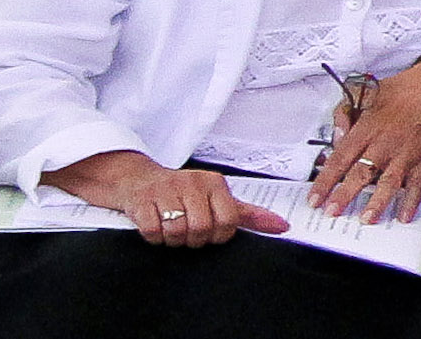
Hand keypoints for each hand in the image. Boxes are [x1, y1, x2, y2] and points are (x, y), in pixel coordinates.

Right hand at [47, 151, 288, 246]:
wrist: (138, 179)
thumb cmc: (183, 194)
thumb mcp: (217, 199)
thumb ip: (248, 215)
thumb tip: (282, 227)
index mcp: (215, 183)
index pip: (228, 222)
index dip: (218, 236)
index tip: (209, 233)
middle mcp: (192, 183)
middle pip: (201, 230)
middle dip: (193, 240)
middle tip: (186, 232)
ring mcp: (166, 191)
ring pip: (177, 233)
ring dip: (172, 240)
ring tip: (170, 228)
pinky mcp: (142, 201)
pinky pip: (153, 232)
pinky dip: (153, 237)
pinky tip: (154, 225)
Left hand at [311, 60, 420, 224]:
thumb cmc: (399, 90)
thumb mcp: (365, 91)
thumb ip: (344, 112)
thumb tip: (336, 137)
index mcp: (368, 126)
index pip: (341, 157)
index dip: (326, 180)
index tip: (315, 199)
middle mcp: (386, 142)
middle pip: (362, 172)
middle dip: (346, 194)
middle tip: (332, 212)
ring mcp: (407, 152)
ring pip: (390, 181)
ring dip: (378, 201)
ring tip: (366, 219)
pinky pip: (418, 183)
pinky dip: (412, 200)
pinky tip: (403, 216)